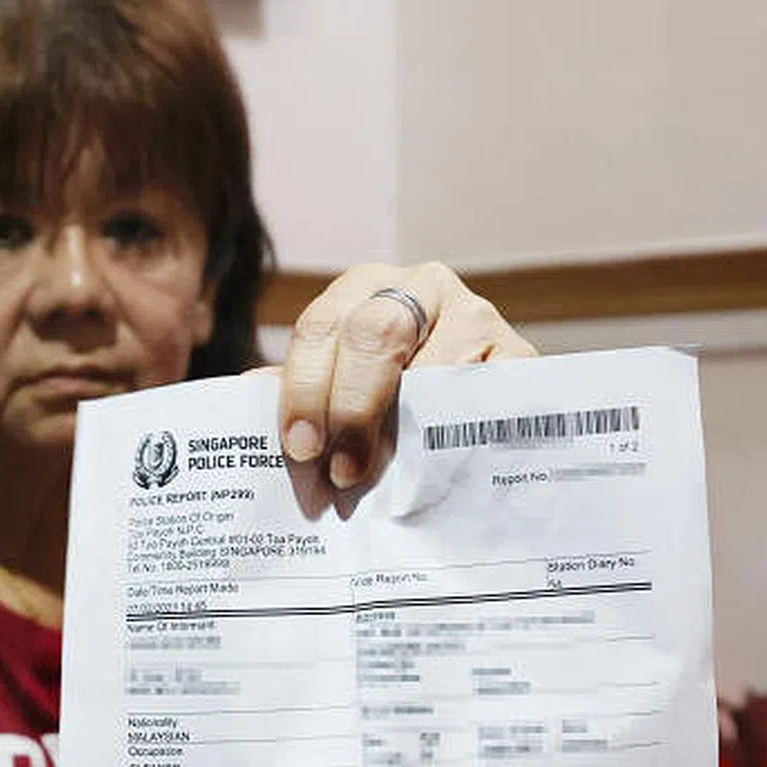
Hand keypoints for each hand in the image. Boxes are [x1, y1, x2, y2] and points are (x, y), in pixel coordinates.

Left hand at [277, 261, 532, 493]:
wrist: (477, 400)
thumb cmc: (393, 395)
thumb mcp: (344, 380)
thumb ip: (302, 390)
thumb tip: (245, 396)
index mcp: (368, 288)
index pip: (323, 325)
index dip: (304, 387)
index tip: (299, 446)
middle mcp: (424, 287)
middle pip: (375, 335)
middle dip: (350, 408)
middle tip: (340, 470)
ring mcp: (477, 315)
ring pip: (432, 369)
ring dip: (403, 430)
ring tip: (383, 479)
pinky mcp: (520, 354)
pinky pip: (487, 394)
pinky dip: (459, 433)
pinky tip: (436, 467)